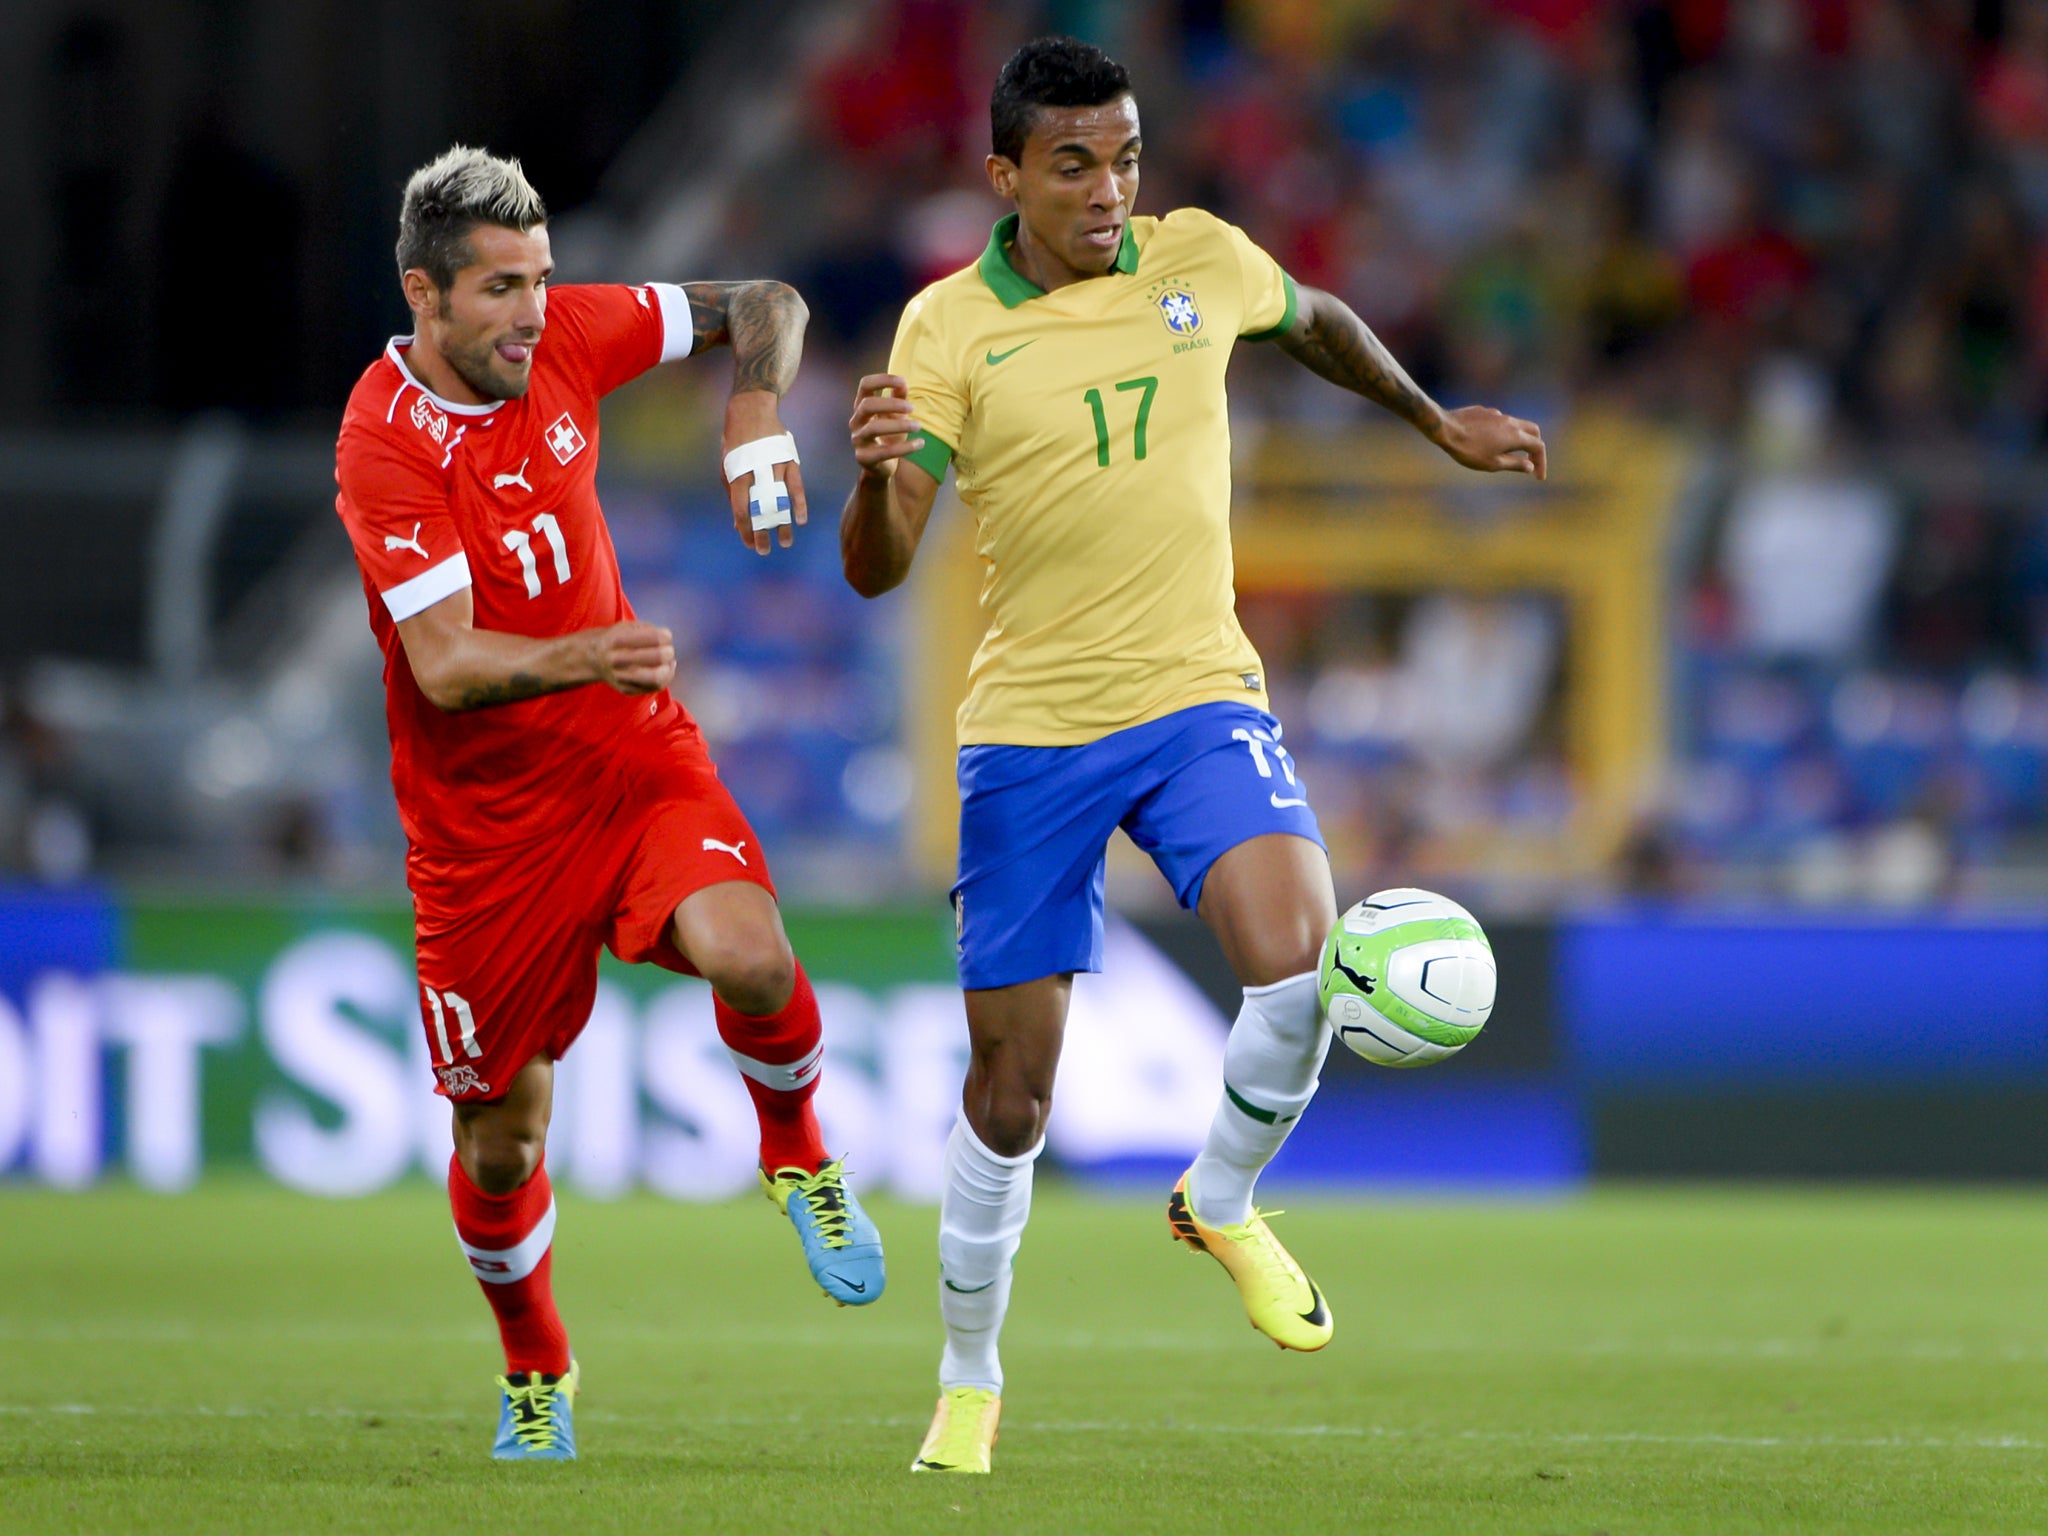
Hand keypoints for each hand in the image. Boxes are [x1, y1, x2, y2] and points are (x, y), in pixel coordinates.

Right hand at [588, 621, 674, 695]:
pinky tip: (664, 669)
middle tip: (668, 650)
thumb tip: (667, 639)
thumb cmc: (617, 639)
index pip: (656, 638)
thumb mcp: (627, 626)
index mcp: (617, 639)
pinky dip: (666, 677)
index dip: (666, 637)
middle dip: (668, 652)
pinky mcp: (628, 689)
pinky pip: (655, 687)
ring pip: (657, 678)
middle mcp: (617, 659)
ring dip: (668, 668)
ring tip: (668, 662)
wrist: (595, 659)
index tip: (665, 637)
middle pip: (658, 657)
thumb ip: (647, 629)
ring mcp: (621, 677)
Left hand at [723, 390, 807, 555]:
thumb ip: (733, 495)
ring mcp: (774, 466)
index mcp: (738, 474)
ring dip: (782, 523)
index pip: (740, 509)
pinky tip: (800, 520)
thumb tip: (737, 524)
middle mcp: (756, 472)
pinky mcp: (789, 460)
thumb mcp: (728, 467)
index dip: (744, 529)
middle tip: (764, 551)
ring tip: (785, 542)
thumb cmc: (736, 443)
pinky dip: (799, 503)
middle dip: (762, 532)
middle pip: (760, 509)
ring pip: (780, 500)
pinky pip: (796, 486)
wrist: (751, 410)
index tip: (748, 544)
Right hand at [849, 374, 925, 481]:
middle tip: (912, 408)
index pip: (865, 385)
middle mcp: (856, 421)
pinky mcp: (865, 458)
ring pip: (874, 428)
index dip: (882, 380)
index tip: (903, 381)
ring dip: (899, 425)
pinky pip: (884, 452)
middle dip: (891, 404)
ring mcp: (858, 440)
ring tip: (918, 426)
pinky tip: (920, 443)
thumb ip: (898, 399)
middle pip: (867, 405)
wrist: (881, 466)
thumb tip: (903, 383)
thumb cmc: (888, 435)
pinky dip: (905, 447)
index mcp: (861, 406)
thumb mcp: (895, 415)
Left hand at [1431, 405, 1546, 479]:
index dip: (1541, 462)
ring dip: (1518, 439)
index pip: (1538, 446)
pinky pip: (1499, 422)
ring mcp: (1497, 414)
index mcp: (1515, 435)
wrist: (1445, 429)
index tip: (1538, 477)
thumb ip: (1514, 464)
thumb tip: (1530, 466)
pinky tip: (1489, 442)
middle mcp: (1510, 421)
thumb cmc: (1468, 450)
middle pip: (1533, 431)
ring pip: (1516, 424)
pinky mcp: (1484, 412)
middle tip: (1531, 461)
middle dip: (1535, 446)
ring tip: (1509, 454)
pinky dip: (1502, 433)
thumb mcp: (1493, 464)